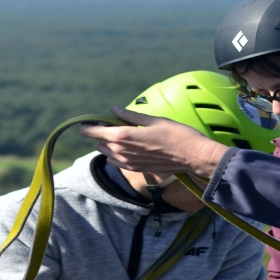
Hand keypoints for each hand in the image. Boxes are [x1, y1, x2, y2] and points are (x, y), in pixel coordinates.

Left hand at [79, 108, 228, 177]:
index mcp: (123, 136)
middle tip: (113, 124)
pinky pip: (116, 162)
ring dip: (109, 144)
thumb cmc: (176, 134)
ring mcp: (128, 163)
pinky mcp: (135, 169)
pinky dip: (116, 154)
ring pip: (107, 153)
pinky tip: (128, 147)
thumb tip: (113, 110)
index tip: (88, 122)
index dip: (88, 126)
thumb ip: (130, 116)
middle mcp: (122, 152)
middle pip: (99, 142)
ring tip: (122, 135)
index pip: (94, 132)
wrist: (191, 156)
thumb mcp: (153, 120)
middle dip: (102, 133)